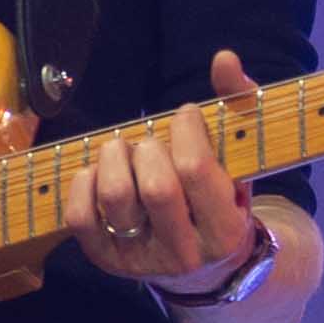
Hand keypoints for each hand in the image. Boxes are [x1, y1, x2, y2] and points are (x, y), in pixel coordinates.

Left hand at [66, 48, 270, 291]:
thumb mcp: (242, 158)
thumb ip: (238, 104)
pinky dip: (84, 182)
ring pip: (115, 197)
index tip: (186, 115)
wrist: (208, 265)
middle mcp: (184, 254)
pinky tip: (99, 169)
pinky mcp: (107, 260)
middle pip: (155, 187)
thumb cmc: (225, 196)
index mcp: (225, 231)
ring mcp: (142, 260)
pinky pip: (80, 217)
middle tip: (153, 141)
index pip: (195, 170)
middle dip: (149, 147)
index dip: (186, 130)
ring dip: (115, 156)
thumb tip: (224, 58)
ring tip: (124, 149)